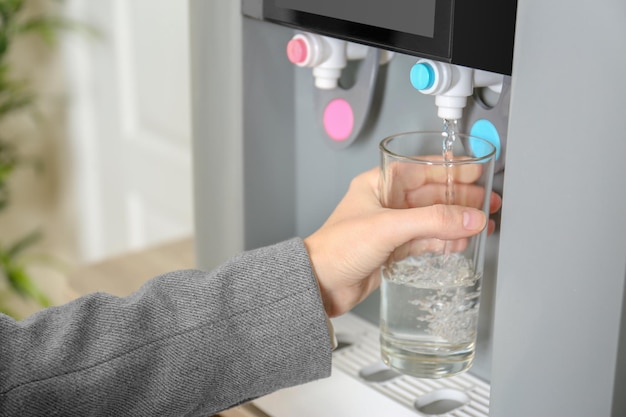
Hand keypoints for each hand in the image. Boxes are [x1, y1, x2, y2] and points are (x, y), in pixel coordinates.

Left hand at [304, 167, 500, 316]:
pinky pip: (426, 239)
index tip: (476, 171)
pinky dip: (444, 240)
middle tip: (487, 202)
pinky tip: (460, 241)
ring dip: (456, 220)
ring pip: (432, 218)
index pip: (422, 168)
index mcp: (378, 184)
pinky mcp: (393, 249)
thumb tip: (470, 217)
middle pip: (432, 194)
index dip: (451, 169)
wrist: (320, 284)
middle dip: (461, 197)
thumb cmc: (336, 248)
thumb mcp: (388, 227)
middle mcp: (385, 202)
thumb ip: (432, 221)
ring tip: (481, 223)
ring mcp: (390, 226)